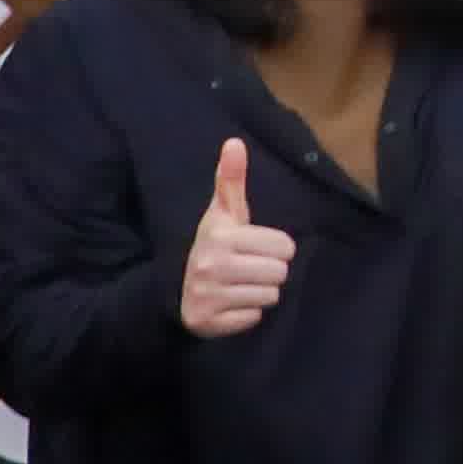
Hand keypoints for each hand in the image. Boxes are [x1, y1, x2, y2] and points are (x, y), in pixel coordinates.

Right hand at [176, 138, 294, 337]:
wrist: (178, 288)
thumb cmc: (214, 246)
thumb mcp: (222, 213)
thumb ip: (231, 180)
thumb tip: (235, 141)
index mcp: (221, 236)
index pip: (284, 245)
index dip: (276, 247)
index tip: (255, 248)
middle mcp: (212, 265)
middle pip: (280, 272)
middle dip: (270, 271)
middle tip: (249, 269)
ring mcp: (208, 295)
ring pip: (270, 296)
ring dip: (260, 292)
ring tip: (240, 285)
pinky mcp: (208, 322)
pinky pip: (254, 318)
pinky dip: (247, 313)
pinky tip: (231, 304)